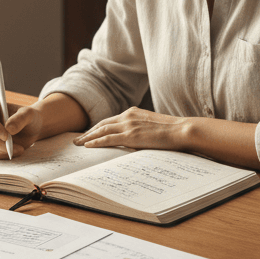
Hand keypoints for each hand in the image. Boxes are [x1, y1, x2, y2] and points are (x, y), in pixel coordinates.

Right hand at [0, 99, 42, 158]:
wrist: (32, 128)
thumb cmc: (30, 117)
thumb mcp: (29, 114)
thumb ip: (20, 118)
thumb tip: (8, 129)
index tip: (7, 136)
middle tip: (17, 147)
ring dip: (4, 150)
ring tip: (21, 148)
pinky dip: (5, 154)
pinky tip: (17, 150)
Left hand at [72, 107, 189, 151]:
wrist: (181, 130)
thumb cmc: (172, 131)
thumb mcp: (153, 126)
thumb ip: (141, 129)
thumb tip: (136, 139)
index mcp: (133, 112)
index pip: (110, 120)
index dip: (98, 127)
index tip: (89, 133)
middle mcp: (128, 116)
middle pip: (102, 124)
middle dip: (88, 132)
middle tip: (77, 139)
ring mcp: (129, 125)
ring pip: (101, 130)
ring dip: (87, 137)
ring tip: (77, 144)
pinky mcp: (130, 135)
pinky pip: (108, 139)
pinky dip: (96, 142)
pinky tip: (88, 146)